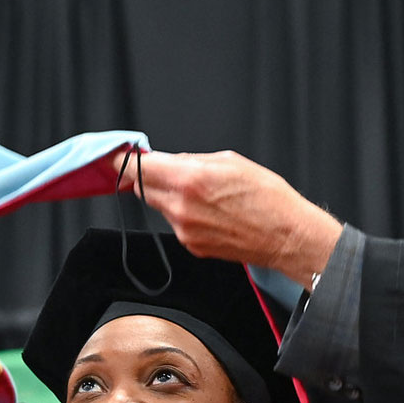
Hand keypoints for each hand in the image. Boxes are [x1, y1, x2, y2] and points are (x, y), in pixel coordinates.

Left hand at [118, 149, 341, 287]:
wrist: (287, 236)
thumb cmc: (268, 197)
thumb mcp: (230, 161)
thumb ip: (191, 160)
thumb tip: (168, 160)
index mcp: (190, 180)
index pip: (138, 168)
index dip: (123, 160)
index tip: (117, 156)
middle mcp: (182, 207)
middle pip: (143, 187)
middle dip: (150, 176)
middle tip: (166, 169)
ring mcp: (184, 230)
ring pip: (160, 205)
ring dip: (170, 195)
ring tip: (204, 193)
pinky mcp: (191, 246)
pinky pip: (176, 223)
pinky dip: (184, 214)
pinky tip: (211, 212)